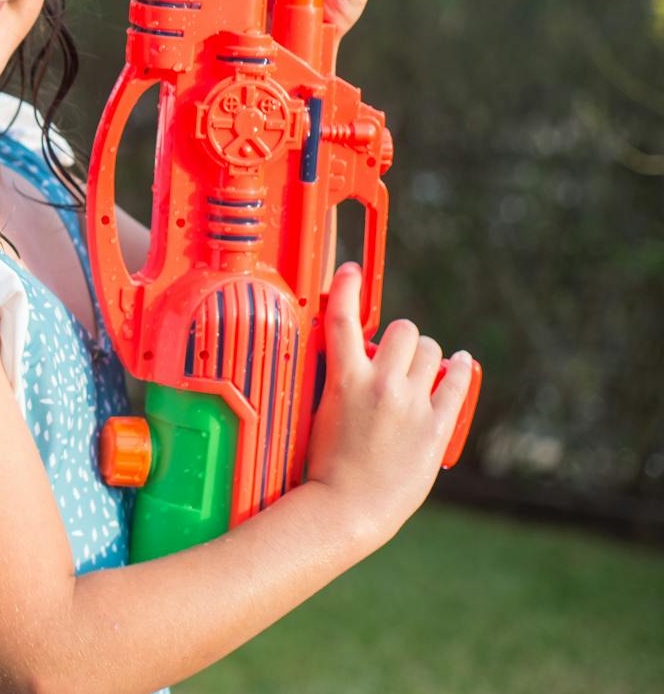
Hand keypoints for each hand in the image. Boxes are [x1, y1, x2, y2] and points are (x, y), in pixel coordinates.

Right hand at [304, 263, 474, 550]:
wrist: (347, 508)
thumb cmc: (323, 467)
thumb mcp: (318, 413)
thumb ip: (334, 381)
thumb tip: (346, 355)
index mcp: (344, 380)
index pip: (344, 319)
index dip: (347, 288)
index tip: (351, 271)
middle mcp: (381, 385)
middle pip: (403, 331)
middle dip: (399, 337)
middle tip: (394, 354)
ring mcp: (412, 405)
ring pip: (431, 351)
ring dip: (424, 354)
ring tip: (419, 369)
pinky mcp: (437, 426)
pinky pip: (456, 383)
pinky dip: (459, 368)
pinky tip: (460, 363)